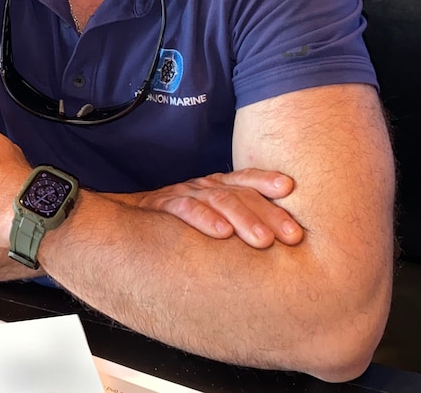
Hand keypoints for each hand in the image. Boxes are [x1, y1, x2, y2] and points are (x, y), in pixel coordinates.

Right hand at [126, 169, 302, 247]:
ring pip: (219, 200)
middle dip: (269, 213)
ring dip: (244, 219)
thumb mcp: (210, 216)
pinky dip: (205, 219)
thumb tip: (280, 241)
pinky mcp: (164, 205)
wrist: (129, 218)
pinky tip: (221, 233)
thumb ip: (238, 220)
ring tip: (264, 241)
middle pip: (241, 193)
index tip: (290, 188)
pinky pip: (186, 209)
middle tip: (292, 235)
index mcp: (218, 185)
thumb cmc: (178, 222)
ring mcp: (185, 193)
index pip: (247, 178)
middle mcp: (205, 186)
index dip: (267, 180)